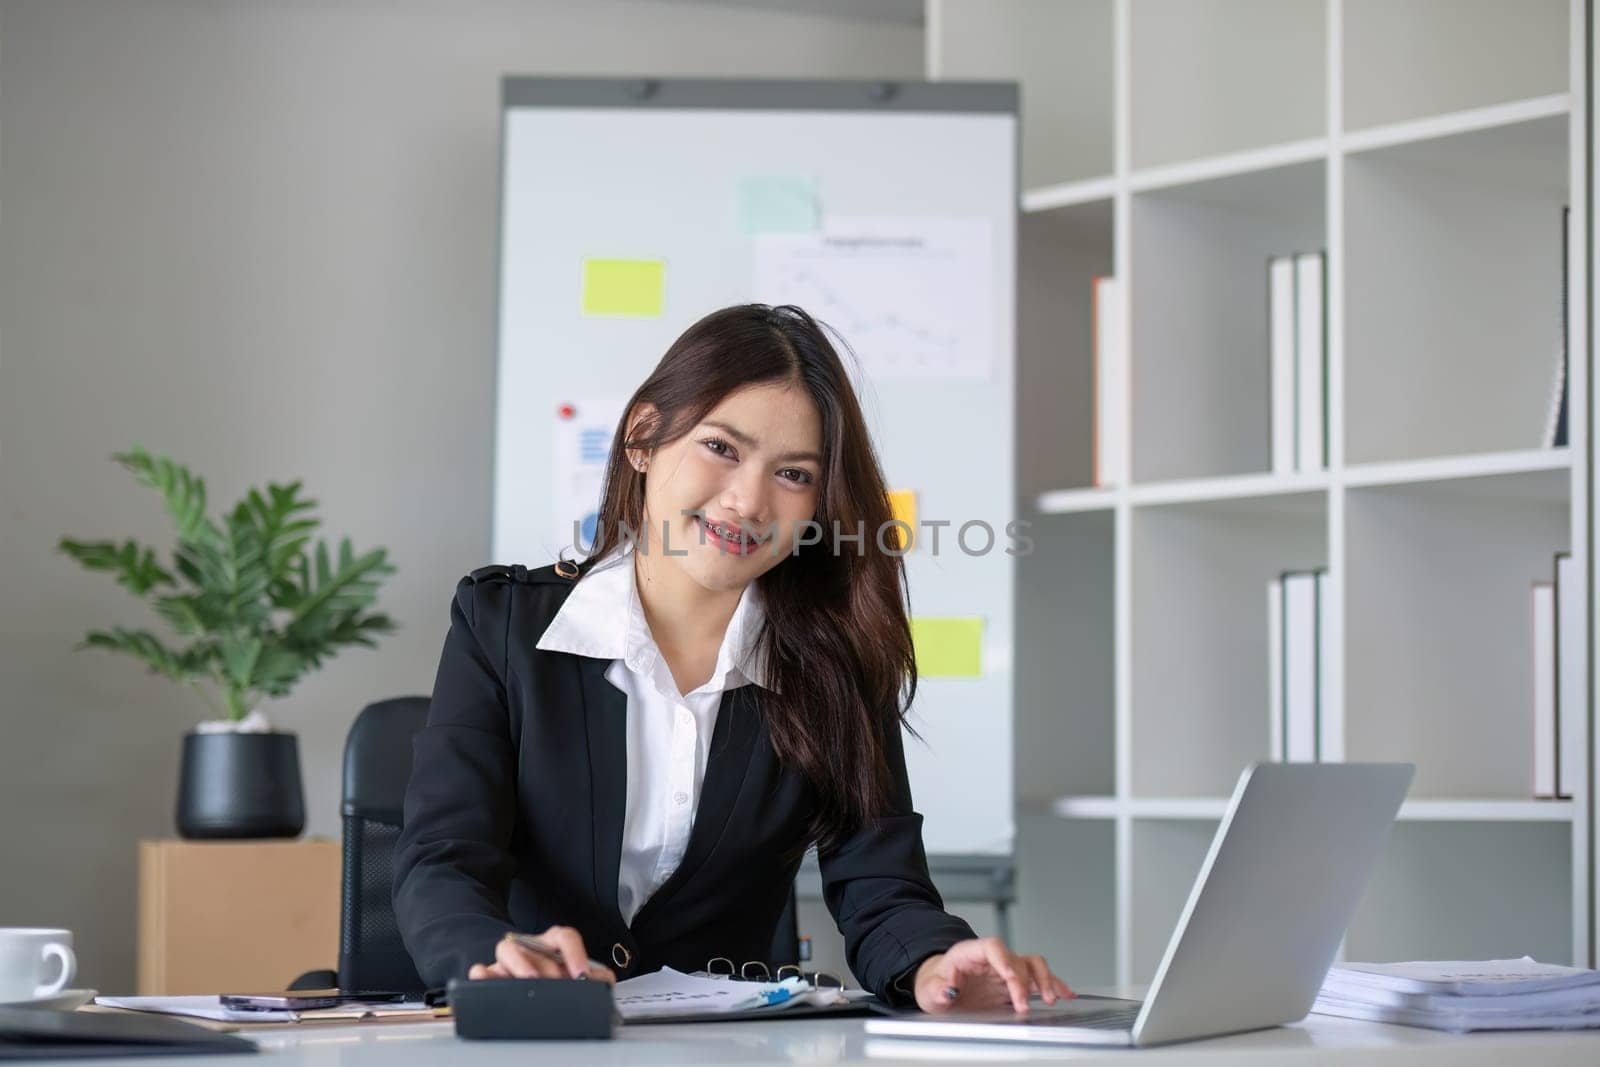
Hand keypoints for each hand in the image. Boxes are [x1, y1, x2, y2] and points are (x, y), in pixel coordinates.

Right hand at [466, 925, 615, 983]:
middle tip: (559, 989)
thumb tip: (604, 983)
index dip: (575, 954)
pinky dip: (483, 976)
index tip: (582, 976)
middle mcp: (530, 947)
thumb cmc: (552, 978)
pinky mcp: (490, 975)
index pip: (565, 937)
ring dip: (519, 965)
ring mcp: (508, 960)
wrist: (522, 986)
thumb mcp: (574, 975)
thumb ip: (593, 978)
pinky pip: (480, 970)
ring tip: (529, 984)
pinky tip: (489, 983)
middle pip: (538, 950)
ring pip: (506, 948)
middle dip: (550, 971)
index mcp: (553, 943)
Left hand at [912, 937, 1073, 1014]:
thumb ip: (937, 989)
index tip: (1010, 977)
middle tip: (1023, 1006)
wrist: (940, 989)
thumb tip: (947, 989)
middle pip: (1015, 960)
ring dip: (1044, 980)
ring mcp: (1005, 970)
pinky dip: (1052, 984)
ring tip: (1051, 998)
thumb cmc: (935, 984)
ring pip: (1032, 965)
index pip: (992, 947)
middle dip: (1022, 983)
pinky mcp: (1014, 983)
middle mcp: (992, 959)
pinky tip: (1065, 993)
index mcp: (970, 953)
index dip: (1003, 959)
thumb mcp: (928, 989)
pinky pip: (1037, 978)